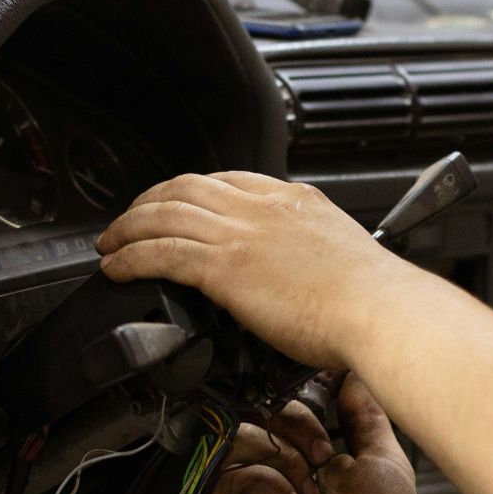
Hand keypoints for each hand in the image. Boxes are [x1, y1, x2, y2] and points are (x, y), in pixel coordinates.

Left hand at [96, 172, 409, 370]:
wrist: (382, 312)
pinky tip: (116, 268)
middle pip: (187, 187)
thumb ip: (313, 257)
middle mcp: (264, 207)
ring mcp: (242, 233)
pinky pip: (159, 252)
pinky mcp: (224, 266)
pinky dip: (130, 257)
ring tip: (110, 244)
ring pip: (164, 213)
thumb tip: (301, 280)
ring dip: (128, 228)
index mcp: (296, 201)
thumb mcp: (344, 259)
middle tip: (129, 222)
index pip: (229, 180)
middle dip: (149, 202)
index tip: (177, 206)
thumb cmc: (376, 302)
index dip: (192, 191)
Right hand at [205, 375, 417, 493]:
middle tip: (321, 465)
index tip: (329, 437)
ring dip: (282, 461)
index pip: (288, 404)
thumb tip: (354, 374)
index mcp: (312, 456)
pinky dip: (265, 486)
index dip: (305, 411)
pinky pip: (228, 473)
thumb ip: (368, 416)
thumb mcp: (385, 465)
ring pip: (241, 436)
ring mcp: (251, 490)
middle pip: (261, 412)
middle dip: (296, 433)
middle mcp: (278, 468)